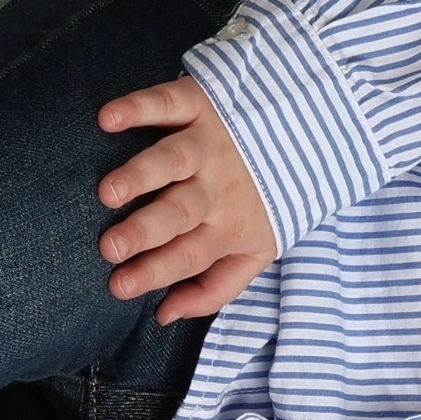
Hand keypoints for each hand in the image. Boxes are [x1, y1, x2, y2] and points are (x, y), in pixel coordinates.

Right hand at [95, 75, 276, 323]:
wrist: (311, 132)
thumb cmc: (265, 201)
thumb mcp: (255, 253)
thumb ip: (213, 289)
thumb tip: (164, 316)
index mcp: (229, 226)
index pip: (190, 255)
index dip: (156, 271)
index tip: (117, 286)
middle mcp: (218, 186)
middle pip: (180, 212)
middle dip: (144, 231)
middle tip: (109, 246)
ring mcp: (209, 143)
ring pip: (173, 160)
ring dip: (140, 175)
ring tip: (109, 192)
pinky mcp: (201, 103)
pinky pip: (167, 103)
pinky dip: (138, 107)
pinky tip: (109, 119)